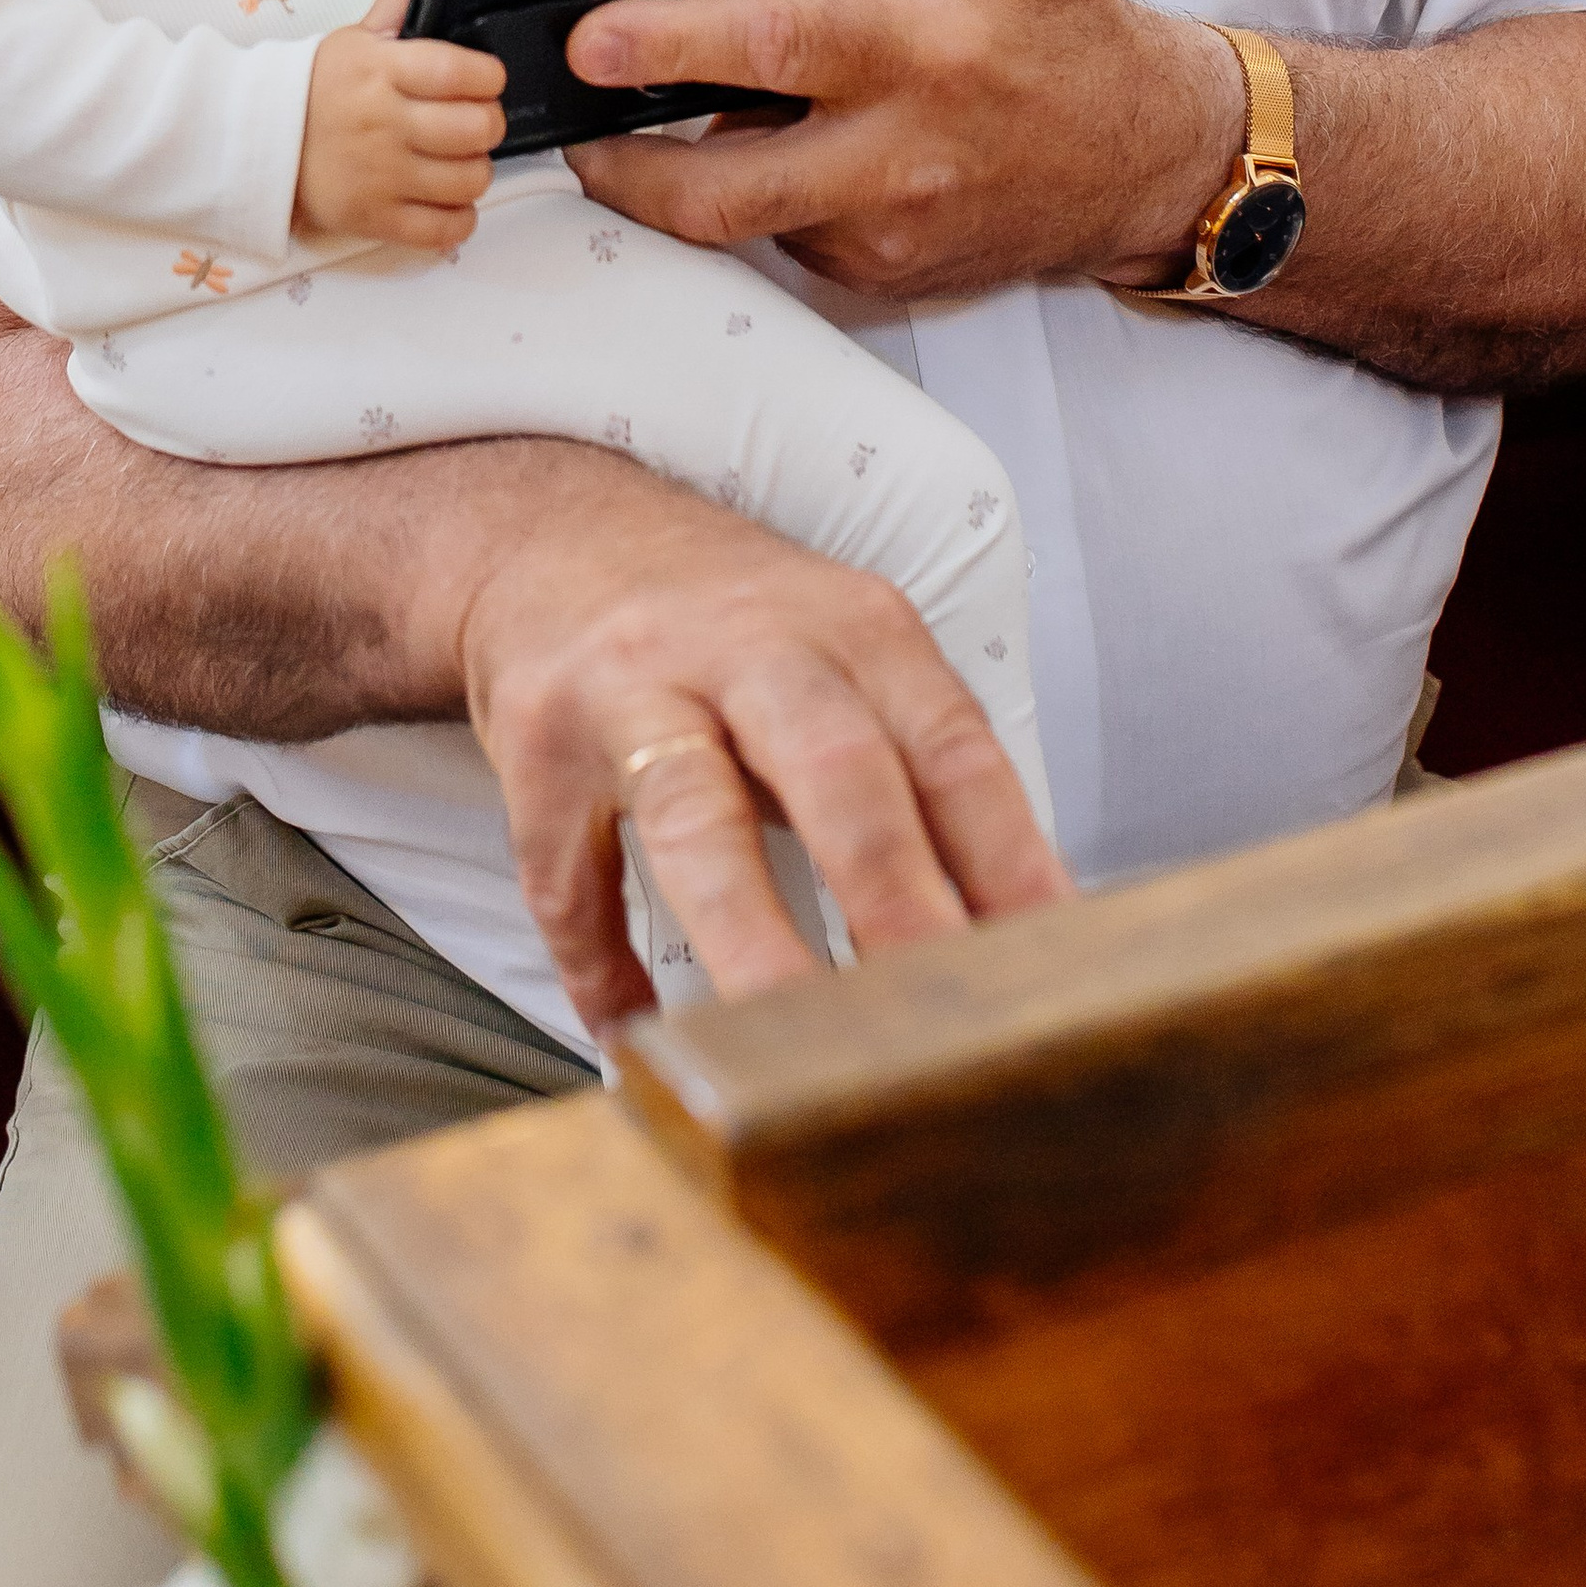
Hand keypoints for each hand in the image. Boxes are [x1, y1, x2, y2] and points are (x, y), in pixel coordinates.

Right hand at [295, 14, 505, 251]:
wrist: (256, 141)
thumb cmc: (317, 87)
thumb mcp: (356, 37)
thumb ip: (402, 1)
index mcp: (379, 70)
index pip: (459, 71)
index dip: (489, 76)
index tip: (487, 79)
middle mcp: (383, 122)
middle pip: (476, 128)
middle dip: (489, 123)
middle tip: (475, 121)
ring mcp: (379, 175)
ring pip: (470, 179)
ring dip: (476, 169)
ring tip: (458, 159)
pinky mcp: (373, 218)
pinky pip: (443, 229)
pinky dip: (459, 218)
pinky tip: (448, 199)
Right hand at [456, 462, 1072, 1036]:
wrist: (558, 537)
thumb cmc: (737, 625)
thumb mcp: (848, 652)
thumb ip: (926, 773)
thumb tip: (1029, 937)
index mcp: (855, 629)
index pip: (952, 750)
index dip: (1007, 863)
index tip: (1047, 971)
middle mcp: (749, 648)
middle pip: (835, 770)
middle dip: (892, 898)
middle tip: (936, 1019)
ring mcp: (634, 691)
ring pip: (697, 820)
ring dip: (751, 940)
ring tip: (786, 1049)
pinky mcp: (539, 745)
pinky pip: (569, 875)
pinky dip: (601, 965)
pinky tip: (639, 1038)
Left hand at [564, 0, 1240, 300]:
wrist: (1137, 159)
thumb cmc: (1066, 28)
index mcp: (929, 53)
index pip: (780, 44)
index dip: (675, 40)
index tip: (596, 32)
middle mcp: (902, 157)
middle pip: (728, 184)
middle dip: (627, 161)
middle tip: (568, 117)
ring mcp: (884, 231)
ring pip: (740, 221)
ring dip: (668, 180)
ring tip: (624, 128)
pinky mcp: (875, 273)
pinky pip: (777, 237)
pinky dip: (742, 195)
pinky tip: (739, 144)